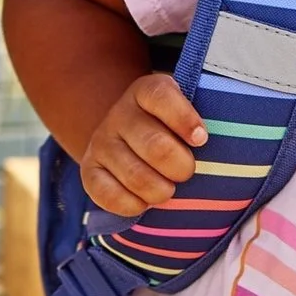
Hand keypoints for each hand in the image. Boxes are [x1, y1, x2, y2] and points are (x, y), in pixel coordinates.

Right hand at [80, 71, 205, 215]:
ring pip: (135, 175)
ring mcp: (101, 141)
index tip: (202, 140)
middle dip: (180, 166)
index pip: (162, 98)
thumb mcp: (183, 107)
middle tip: (188, 171)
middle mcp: (120, 113)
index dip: (185, 120)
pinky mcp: (89, 169)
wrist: (126, 131)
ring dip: (160, 190)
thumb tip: (207, 141)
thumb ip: (200, 117)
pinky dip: (134, 205)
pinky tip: (146, 202)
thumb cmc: (170, 122)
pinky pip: (108, 194)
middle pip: (155, 145)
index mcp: (146, 90)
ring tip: (170, 189)